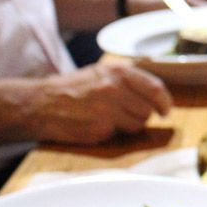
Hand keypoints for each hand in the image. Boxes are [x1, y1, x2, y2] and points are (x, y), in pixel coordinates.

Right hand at [30, 62, 171, 143]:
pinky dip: (114, 133)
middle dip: (142, 115)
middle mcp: (115, 88)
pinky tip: (98, 126)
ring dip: (129, 125)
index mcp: (118, 71)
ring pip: (137, 124)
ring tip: (110, 119)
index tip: (166, 110)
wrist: (40, 104)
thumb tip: (156, 93)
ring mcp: (108, 108)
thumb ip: (127, 80)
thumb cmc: (72, 89)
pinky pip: (120, 134)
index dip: (164, 102)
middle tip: (127, 115)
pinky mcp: (100, 127)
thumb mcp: (100, 73)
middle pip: (148, 109)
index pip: (155, 88)